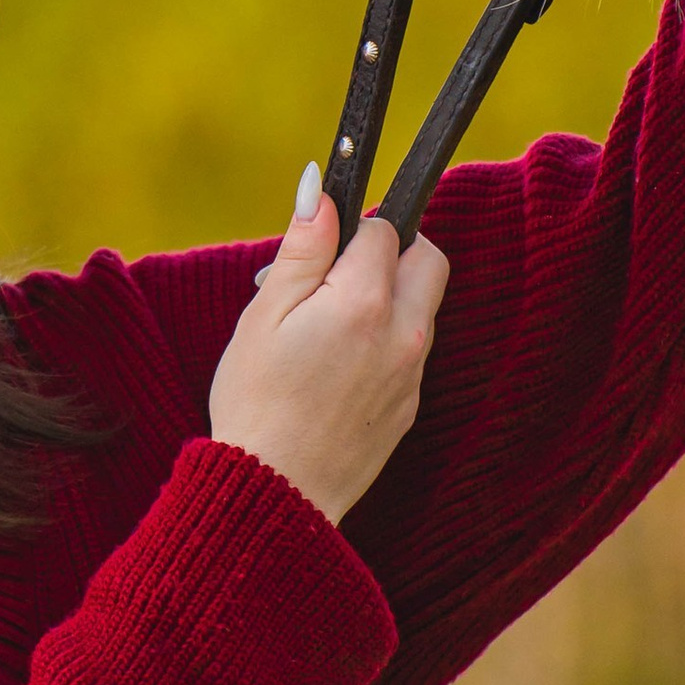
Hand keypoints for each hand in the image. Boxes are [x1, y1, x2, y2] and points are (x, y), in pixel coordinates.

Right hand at [208, 168, 448, 523]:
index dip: (348, 229)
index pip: (384, 228)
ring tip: (320, 327)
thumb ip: (304, 247)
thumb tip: (324, 188)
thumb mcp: (265, 313)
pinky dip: (382, 340)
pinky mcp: (409, 406)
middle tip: (332, 275)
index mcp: (365, 303)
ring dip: (385, 297)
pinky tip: (332, 366)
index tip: (316, 251)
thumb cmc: (257, 401)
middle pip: (427, 258)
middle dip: (390, 251)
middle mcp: (405, 334)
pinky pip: (410, 350)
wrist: (276, 495)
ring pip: (420, 305)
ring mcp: (412, 374)